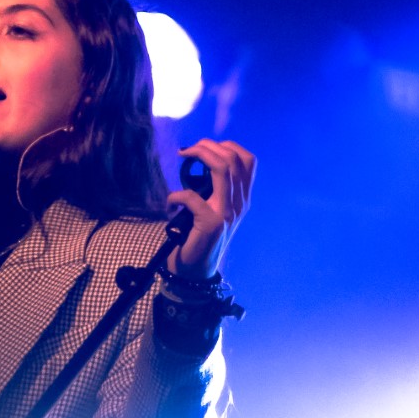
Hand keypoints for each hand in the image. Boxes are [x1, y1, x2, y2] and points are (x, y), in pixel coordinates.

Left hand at [166, 139, 255, 279]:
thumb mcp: (213, 210)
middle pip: (233, 159)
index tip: (205, 147)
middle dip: (208, 146)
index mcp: (242, 199)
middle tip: (188, 150)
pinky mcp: (210, 224)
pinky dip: (175, 196)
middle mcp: (240, 204)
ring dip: (199, 155)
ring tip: (183, 157)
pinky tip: (170, 203)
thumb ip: (213, 190)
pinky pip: (192, 197)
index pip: (249, 161)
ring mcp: (227, 213)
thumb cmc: (199, 237)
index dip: (228, 146)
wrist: (196, 271)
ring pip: (222, 169)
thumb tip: (198, 162)